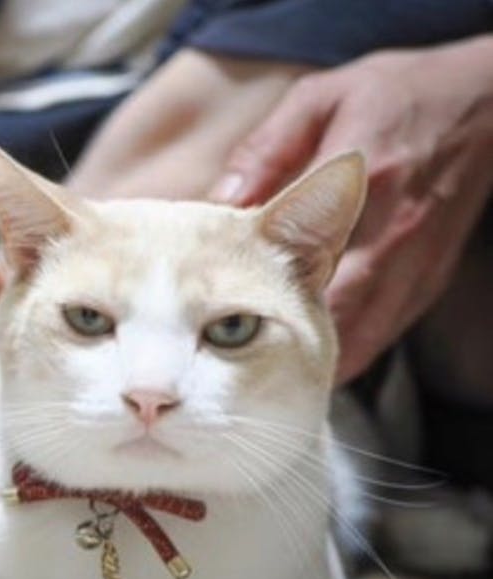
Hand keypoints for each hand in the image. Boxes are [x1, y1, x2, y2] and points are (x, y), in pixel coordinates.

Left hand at [210, 38, 492, 382]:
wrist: (486, 100)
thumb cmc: (396, 94)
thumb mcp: (320, 100)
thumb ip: (266, 151)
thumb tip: (219, 201)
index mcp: (364, 183)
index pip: (306, 254)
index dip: (260, 292)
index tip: (219, 316)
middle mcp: (394, 233)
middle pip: (336, 313)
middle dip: (285, 346)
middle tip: (236, 367)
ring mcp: (417, 263)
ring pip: (362, 336)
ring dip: (317, 361)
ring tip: (269, 378)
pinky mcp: (428, 279)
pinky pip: (384, 332)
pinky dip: (348, 351)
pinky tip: (313, 360)